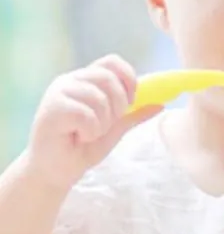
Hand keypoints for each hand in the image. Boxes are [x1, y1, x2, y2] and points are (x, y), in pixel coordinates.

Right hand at [26, 54, 160, 189]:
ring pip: (99, 98)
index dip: (128, 78)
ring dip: (102, 123)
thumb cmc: (83, 147)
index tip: (131, 102)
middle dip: (119, 105)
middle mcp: (70, 81)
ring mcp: (58, 92)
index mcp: (85, 80)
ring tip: (88, 133)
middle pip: (108, 77)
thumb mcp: (115, 128)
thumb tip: (161, 103)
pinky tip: (77, 137)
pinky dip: (90, 131)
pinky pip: (86, 115)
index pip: (112, 62)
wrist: (58, 170)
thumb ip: (134, 114)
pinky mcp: (52, 108)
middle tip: (107, 124)